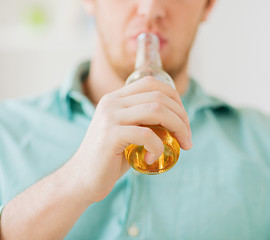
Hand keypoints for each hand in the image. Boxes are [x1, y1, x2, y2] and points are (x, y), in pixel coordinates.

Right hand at [69, 77, 191, 202]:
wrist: (82, 179)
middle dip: (181, 117)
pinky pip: (146, 135)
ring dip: (177, 128)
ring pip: (156, 110)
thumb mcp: (128, 133)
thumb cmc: (110, 158)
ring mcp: (110, 117)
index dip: (175, 98)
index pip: (152, 83)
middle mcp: (112, 102)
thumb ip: (145, 122)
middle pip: (158, 96)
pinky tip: (152, 159)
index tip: (183, 121)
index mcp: (116, 98)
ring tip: (181, 145)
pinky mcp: (110, 135)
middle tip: (187, 138)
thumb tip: (177, 120)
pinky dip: (157, 148)